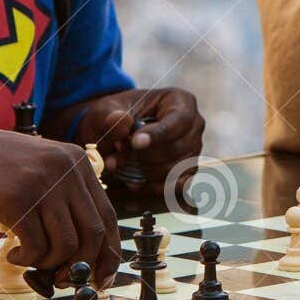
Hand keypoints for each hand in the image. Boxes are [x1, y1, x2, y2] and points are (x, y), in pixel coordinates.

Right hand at [0, 118, 119, 290]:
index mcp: (77, 163)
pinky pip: (36, 248)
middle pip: (94, 234)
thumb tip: (82, 261)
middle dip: (82, 266)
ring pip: (67, 245)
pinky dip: (27, 261)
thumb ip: (62, 206)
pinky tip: (14, 254)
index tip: (101, 277)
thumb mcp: (39, 175)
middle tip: (62, 279)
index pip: (108, 217)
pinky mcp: (17, 199)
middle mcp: (66, 170)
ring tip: (29, 259)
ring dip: (50, 264)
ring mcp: (42, 183)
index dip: (108, 253)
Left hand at [70, 88, 203, 190]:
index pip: (180, 120)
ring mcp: (192, 153)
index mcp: (181, 102)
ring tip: (118, 173)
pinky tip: (129, 197)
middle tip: (113, 161)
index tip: (135, 143)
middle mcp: (194, 128)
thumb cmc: (113, 116)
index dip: (160, 134)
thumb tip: (122, 122)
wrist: (113, 135)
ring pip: (177, 174)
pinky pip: (175, 192)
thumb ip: (110, 115)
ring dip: (146, 178)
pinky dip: (152, 196)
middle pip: (178, 150)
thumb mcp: (105, 110)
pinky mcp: (185, 176)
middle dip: (145, 159)